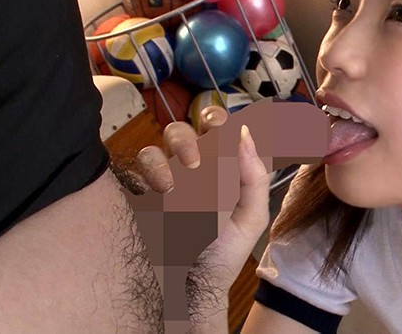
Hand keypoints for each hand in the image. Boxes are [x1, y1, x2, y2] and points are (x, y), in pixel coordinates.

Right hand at [135, 106, 271, 331]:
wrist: (190, 282)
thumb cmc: (224, 251)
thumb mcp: (250, 217)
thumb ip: (253, 177)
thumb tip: (246, 133)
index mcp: (234, 168)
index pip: (240, 130)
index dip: (244, 119)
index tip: (248, 123)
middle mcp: (207, 162)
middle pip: (206, 121)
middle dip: (211, 121)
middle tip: (218, 138)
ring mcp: (177, 169)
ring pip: (175, 133)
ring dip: (184, 141)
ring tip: (192, 169)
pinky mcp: (150, 183)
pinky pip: (148, 158)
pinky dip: (157, 165)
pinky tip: (167, 188)